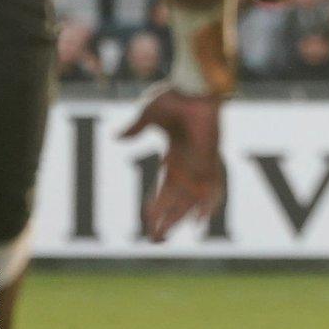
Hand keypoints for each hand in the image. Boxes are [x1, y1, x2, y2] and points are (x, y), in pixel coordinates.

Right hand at [121, 87, 223, 241]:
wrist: (194, 87)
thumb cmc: (174, 96)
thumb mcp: (148, 114)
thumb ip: (135, 128)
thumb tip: (116, 137)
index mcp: (177, 155)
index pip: (167, 188)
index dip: (157, 204)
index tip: (147, 219)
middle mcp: (191, 163)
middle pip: (178, 200)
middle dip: (167, 220)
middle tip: (156, 241)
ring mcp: (202, 161)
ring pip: (191, 199)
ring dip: (179, 218)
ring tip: (165, 237)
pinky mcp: (209, 157)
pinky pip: (212, 186)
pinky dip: (208, 203)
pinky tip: (200, 222)